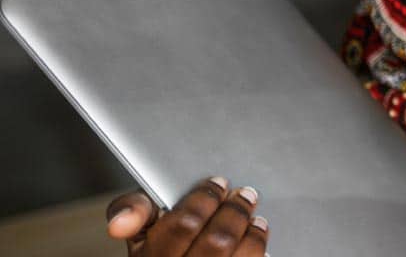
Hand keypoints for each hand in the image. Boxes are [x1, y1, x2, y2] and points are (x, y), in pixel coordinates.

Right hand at [105, 177, 268, 255]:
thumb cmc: (161, 244)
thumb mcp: (141, 225)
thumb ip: (133, 209)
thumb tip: (119, 223)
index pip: (183, 226)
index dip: (205, 199)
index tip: (217, 183)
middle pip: (216, 242)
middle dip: (234, 210)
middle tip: (243, 193)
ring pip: (238, 256)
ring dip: (250, 228)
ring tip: (252, 212)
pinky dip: (257, 244)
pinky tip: (255, 232)